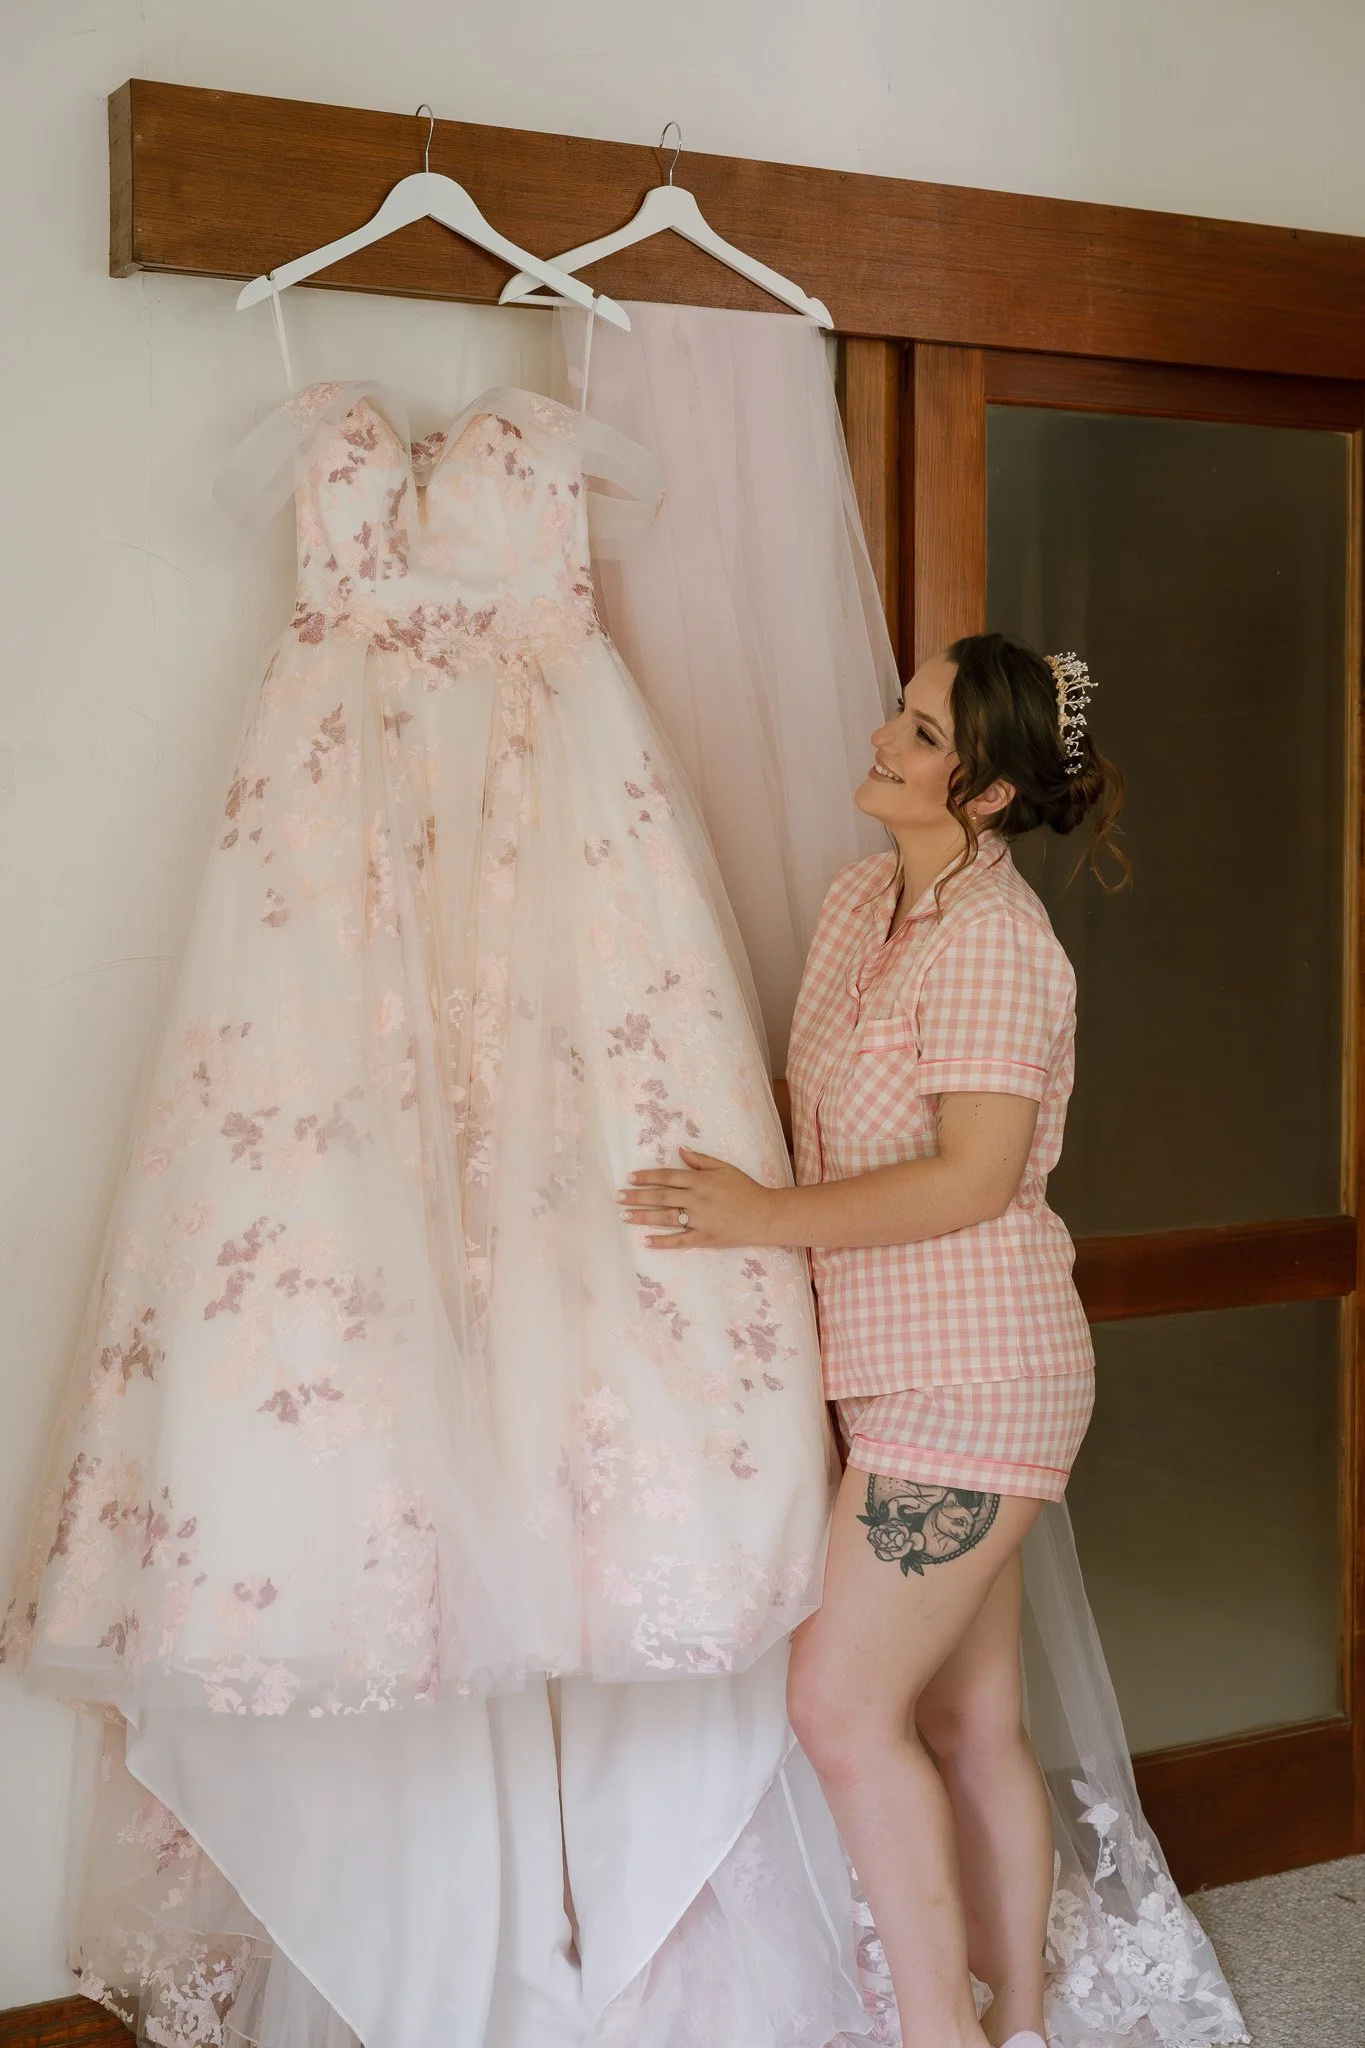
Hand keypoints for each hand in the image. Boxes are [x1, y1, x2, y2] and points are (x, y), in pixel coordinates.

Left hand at [616, 1147, 778, 1249]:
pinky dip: (663, 1241)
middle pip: (661, 1196)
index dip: (647, 1177)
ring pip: (666, 1218)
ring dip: (643, 1217)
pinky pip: (680, 1241)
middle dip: (637, 1197)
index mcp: (701, 1181)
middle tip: (618, 1197)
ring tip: (625, 1216)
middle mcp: (697, 1199)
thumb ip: (701, 1160)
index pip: (668, 1176)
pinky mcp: (705, 1238)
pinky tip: (647, 1241)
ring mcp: (700, 1220)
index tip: (630, 1178)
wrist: (765, 1215)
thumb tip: (680, 1150)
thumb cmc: (745, 1189)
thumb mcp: (725, 1168)